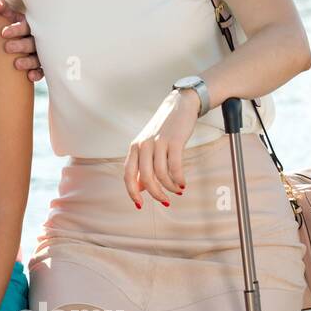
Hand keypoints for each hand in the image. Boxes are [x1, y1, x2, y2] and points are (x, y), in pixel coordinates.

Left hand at [0, 0, 43, 82]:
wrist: (7, 37)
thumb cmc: (6, 24)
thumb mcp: (4, 14)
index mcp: (29, 24)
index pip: (26, 25)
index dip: (17, 29)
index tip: (4, 33)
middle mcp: (36, 38)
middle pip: (33, 42)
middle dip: (22, 45)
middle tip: (7, 48)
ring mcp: (40, 52)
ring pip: (38, 57)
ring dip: (29, 61)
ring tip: (17, 64)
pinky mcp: (40, 66)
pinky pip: (42, 71)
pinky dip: (37, 73)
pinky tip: (30, 76)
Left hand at [123, 88, 199, 208]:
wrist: (180, 105)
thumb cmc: (164, 129)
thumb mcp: (149, 146)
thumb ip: (143, 166)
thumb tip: (140, 188)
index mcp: (134, 148)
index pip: (128, 174)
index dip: (132, 192)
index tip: (139, 204)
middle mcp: (143, 145)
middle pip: (146, 178)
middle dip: (156, 194)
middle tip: (166, 201)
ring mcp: (158, 143)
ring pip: (161, 174)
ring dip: (170, 187)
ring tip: (177, 190)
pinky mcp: (174, 141)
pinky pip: (175, 167)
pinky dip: (178, 179)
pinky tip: (183, 183)